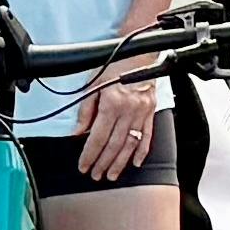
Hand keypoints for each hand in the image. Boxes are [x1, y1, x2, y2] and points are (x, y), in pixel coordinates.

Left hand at [74, 57, 163, 180]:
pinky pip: (147, 136)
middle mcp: (127, 111)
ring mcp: (141, 113)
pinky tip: (135, 162)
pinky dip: (142, 151)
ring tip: (112, 175)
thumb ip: (85, 110)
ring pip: (130, 145)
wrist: (139, 54)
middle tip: (96, 175)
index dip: (89, 155)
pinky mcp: (151, 113)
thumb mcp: (93, 85)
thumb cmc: (114, 66)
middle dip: (103, 163)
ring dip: (120, 162)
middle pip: (113, 145)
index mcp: (111, 104)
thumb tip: (77, 132)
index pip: (97, 137)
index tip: (84, 166)